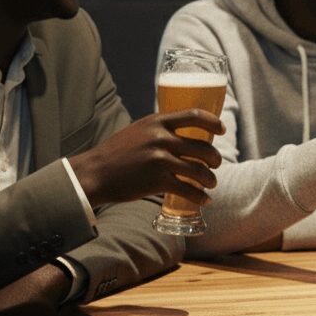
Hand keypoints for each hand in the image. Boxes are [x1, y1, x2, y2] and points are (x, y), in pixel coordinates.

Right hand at [69, 110, 223, 206]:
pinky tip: (204, 200)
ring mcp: (159, 159)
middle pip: (202, 146)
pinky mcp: (157, 181)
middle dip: (215, 158)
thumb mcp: (138, 130)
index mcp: (157, 122)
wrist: (94, 173)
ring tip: (211, 183)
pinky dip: (200, 196)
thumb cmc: (117, 153)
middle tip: (216, 164)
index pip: (194, 115)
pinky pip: (188, 189)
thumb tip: (181, 132)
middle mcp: (161, 138)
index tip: (221, 130)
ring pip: (198, 170)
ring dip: (210, 179)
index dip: (213, 122)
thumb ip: (159, 129)